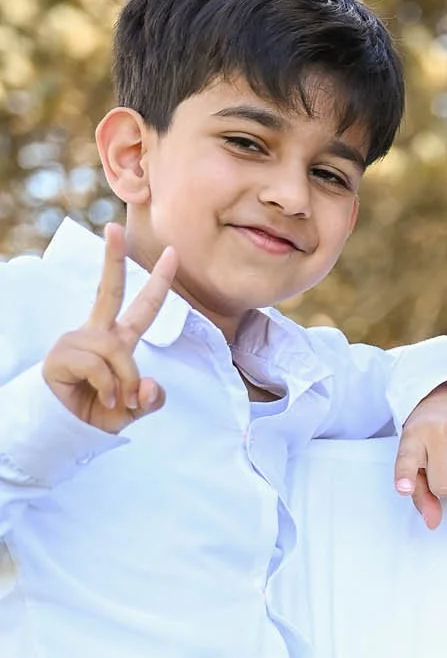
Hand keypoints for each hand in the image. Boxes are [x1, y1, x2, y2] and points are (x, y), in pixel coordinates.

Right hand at [42, 222, 177, 431]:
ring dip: (124, 381)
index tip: (173, 254)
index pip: (142, 308)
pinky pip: (99, 367)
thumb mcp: (133, 410)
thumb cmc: (97, 414)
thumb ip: (149, 400)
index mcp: (118, 341)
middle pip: (109, 291)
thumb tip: (149, 384)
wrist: (65, 431)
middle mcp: (97, 334)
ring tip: (115, 399)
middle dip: (112, 258)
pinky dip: (107, 387)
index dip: (159, 283)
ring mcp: (77, 341)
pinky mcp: (62, 354)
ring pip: (117, 351)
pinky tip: (101, 397)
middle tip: (114, 226)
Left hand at [394, 380, 446, 528]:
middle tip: (441, 468)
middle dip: (445, 486)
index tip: (403, 487)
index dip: (406, 476)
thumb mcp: (415, 461)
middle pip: (446, 487)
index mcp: (412, 439)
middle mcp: (437, 432)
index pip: (407, 461)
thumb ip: (420, 494)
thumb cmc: (427, 436)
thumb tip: (433, 523)